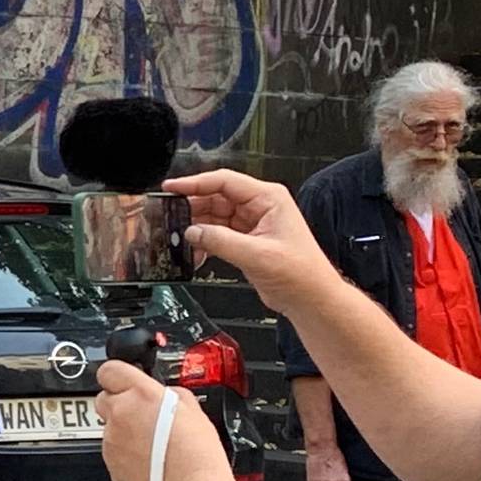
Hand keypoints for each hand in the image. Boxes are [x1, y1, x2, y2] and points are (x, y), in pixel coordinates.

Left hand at [91, 360, 231, 480]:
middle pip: (104, 398)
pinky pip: (112, 449)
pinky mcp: (109, 462)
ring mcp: (111, 440)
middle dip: (120, 403)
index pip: (110, 370)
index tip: (126, 380)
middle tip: (143, 414)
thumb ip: (172, 394)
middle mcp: (120, 414)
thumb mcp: (194, 411)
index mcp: (141, 395)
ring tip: (152, 442)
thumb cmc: (198, 456)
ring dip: (124, 429)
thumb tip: (164, 394)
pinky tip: (148, 459)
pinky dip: (124, 451)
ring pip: (109, 426)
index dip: (119, 375)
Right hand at [164, 170, 339, 314]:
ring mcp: (251, 224)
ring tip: (181, 240)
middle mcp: (259, 207)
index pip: (224, 181)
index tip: (172, 188)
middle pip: (214, 197)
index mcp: (268, 199)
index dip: (194, 183)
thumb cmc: (301, 274)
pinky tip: (195, 253)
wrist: (311, 299)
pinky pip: (215, 234)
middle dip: (192, 209)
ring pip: (212, 216)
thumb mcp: (257, 255)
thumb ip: (220, 241)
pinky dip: (203, 242)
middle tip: (170, 218)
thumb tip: (192, 231)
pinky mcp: (244, 240)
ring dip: (196, 229)